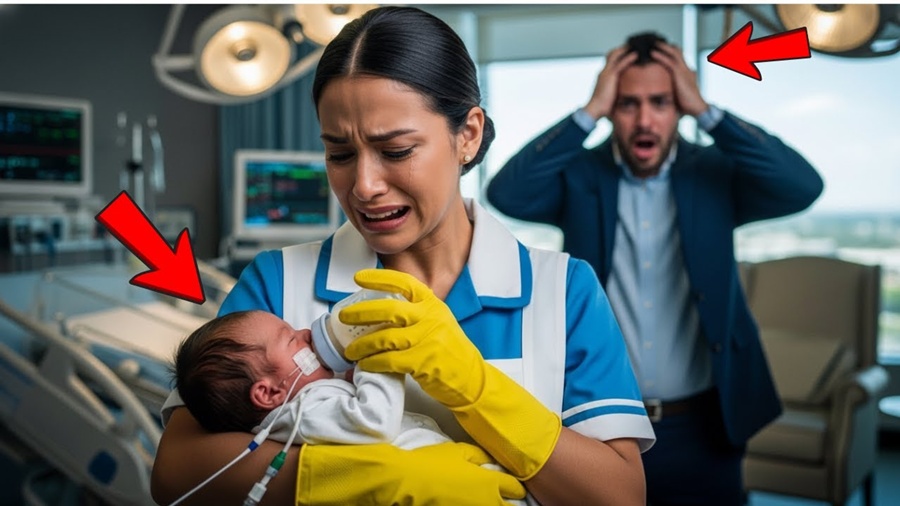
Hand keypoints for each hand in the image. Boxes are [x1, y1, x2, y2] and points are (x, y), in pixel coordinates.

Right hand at [297, 442, 525, 505]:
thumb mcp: (457, 451)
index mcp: (489, 482)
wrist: (403, 482)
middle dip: (507, 502)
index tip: (512, 486)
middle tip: (501, 499)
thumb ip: (479, 455)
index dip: (514, 486)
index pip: (516, 488)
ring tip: (481, 501)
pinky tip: (464, 504)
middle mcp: (487, 503)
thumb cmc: (429, 463)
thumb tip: (491, 460)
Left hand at [341, 269, 561, 479]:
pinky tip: (365, 364)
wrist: (471, 379)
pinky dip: (373, 363)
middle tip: (343, 316)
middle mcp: (431, 318)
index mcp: (433, 304)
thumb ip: (416, 311)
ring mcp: (428, 340)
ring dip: (362, 344)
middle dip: (361, 312)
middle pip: (388, 309)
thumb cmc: (450, 350)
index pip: (404, 283)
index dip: (379, 278)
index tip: (358, 278)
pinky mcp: (423, 362)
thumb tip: (379, 307)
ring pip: (385, 337)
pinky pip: (389, 360)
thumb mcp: (438, 321)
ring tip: (349, 350)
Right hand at [584, 45, 637, 119]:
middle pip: (612, 53)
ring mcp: (606, 72)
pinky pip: (621, 63)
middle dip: (622, 48)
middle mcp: (603, 71)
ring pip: (616, 54)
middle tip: (634, 45)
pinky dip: (629, 58)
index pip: (610, 60)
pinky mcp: (610, 76)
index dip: (618, 54)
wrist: (594, 110)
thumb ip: (617, 92)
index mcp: (603, 76)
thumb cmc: (602, 107)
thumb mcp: (610, 96)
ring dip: (626, 49)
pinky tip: (636, 55)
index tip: (628, 51)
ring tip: (637, 46)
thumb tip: (625, 97)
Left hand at [650, 41, 708, 115]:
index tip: (659, 47)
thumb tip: (661, 96)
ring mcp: (684, 70)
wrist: (697, 109)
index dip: (670, 50)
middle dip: (665, 45)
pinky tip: (652, 52)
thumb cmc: (688, 105)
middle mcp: (686, 68)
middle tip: (653, 41)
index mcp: (687, 72)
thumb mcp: (679, 95)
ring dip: (662, 46)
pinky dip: (660, 55)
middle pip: (677, 50)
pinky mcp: (680, 74)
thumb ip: (671, 91)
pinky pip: (669, 61)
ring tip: (652, 42)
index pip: (679, 56)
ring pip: (673, 52)